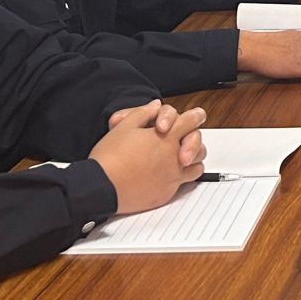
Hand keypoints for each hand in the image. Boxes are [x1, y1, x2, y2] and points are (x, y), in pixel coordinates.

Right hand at [94, 100, 208, 213]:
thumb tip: (155, 106)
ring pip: (196, 167)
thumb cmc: (110, 157)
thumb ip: (144, 114)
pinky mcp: (166, 193)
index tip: (198, 116)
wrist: (101, 186)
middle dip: (194, 141)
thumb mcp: (124, 126)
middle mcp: (174, 157)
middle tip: (186, 139)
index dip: (196, 116)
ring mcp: (172, 177)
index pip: (191, 122)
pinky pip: (182, 185)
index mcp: (166, 138)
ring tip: (182, 158)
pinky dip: (180, 178)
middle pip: (199, 146)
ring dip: (193, 161)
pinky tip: (168, 175)